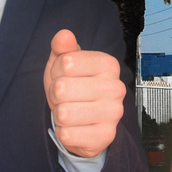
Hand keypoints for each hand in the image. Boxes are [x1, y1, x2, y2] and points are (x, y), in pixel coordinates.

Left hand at [43, 29, 125, 157]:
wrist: (86, 122)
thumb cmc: (73, 87)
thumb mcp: (64, 64)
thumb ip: (62, 47)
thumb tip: (64, 35)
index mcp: (108, 64)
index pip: (66, 62)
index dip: (56, 71)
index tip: (64, 77)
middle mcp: (116, 87)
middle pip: (62, 88)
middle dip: (55, 95)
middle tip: (66, 98)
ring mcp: (114, 113)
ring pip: (63, 113)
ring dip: (59, 115)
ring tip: (70, 111)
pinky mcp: (106, 136)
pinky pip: (66, 134)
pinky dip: (64, 132)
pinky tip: (75, 127)